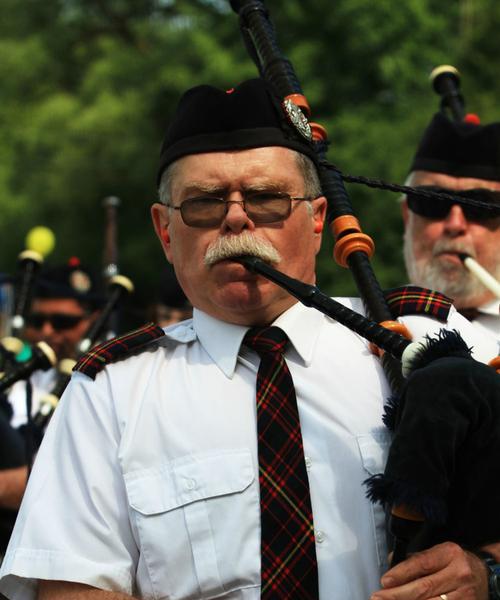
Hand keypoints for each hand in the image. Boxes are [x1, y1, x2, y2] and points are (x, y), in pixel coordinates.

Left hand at [370, 542, 487, 599]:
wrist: (485, 574)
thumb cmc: (455, 562)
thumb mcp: (439, 552)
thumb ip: (416, 559)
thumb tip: (390, 566)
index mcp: (449, 554)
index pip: (421, 564)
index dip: (401, 573)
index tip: (384, 581)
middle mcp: (459, 573)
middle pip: (424, 587)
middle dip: (398, 594)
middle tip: (378, 597)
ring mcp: (465, 594)